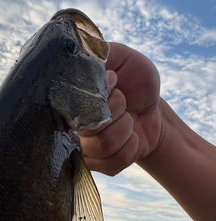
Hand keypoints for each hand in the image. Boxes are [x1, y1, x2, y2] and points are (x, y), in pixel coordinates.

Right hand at [80, 42, 162, 174]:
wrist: (152, 107)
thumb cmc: (133, 80)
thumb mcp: (121, 57)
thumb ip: (100, 54)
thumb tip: (82, 60)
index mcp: (67, 99)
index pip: (67, 103)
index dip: (97, 94)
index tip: (113, 80)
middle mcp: (69, 126)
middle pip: (85, 127)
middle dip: (115, 109)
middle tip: (123, 98)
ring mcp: (83, 148)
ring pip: (102, 145)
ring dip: (125, 127)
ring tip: (128, 117)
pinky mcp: (100, 166)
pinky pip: (115, 162)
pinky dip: (132, 147)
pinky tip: (131, 137)